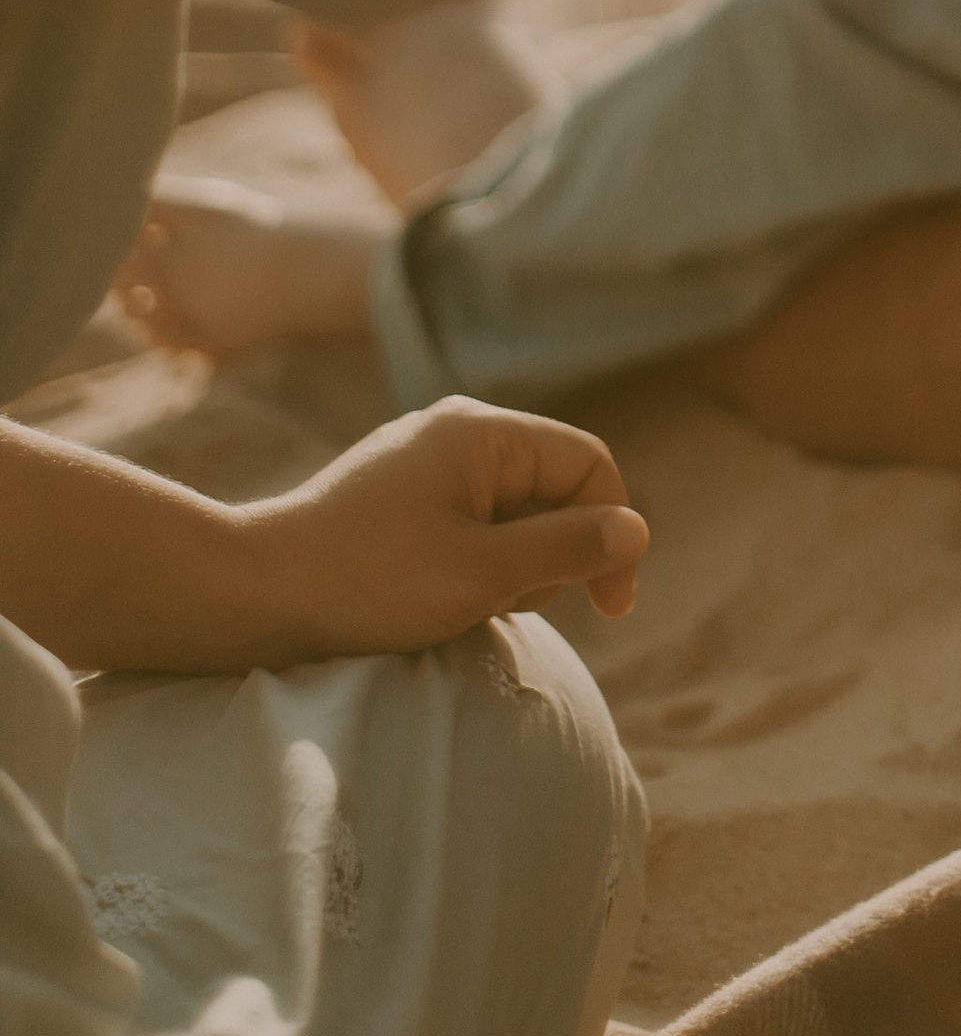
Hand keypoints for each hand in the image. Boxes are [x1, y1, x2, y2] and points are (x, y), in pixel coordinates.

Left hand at [232, 398, 649, 660]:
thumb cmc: (371, 583)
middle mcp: (455, 428)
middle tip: (508, 607)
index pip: (588, 463)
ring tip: (461, 606)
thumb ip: (569, 547)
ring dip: (509, 565)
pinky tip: (434, 601)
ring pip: (509, 511)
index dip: (614, 531)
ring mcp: (420, 459)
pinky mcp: (394, 495)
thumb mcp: (485, 573)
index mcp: (484, 431)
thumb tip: (635, 529)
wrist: (251, 594)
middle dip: (550, 554)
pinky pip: (466, 522)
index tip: (611, 607)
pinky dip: (471, 564)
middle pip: (551, 487)